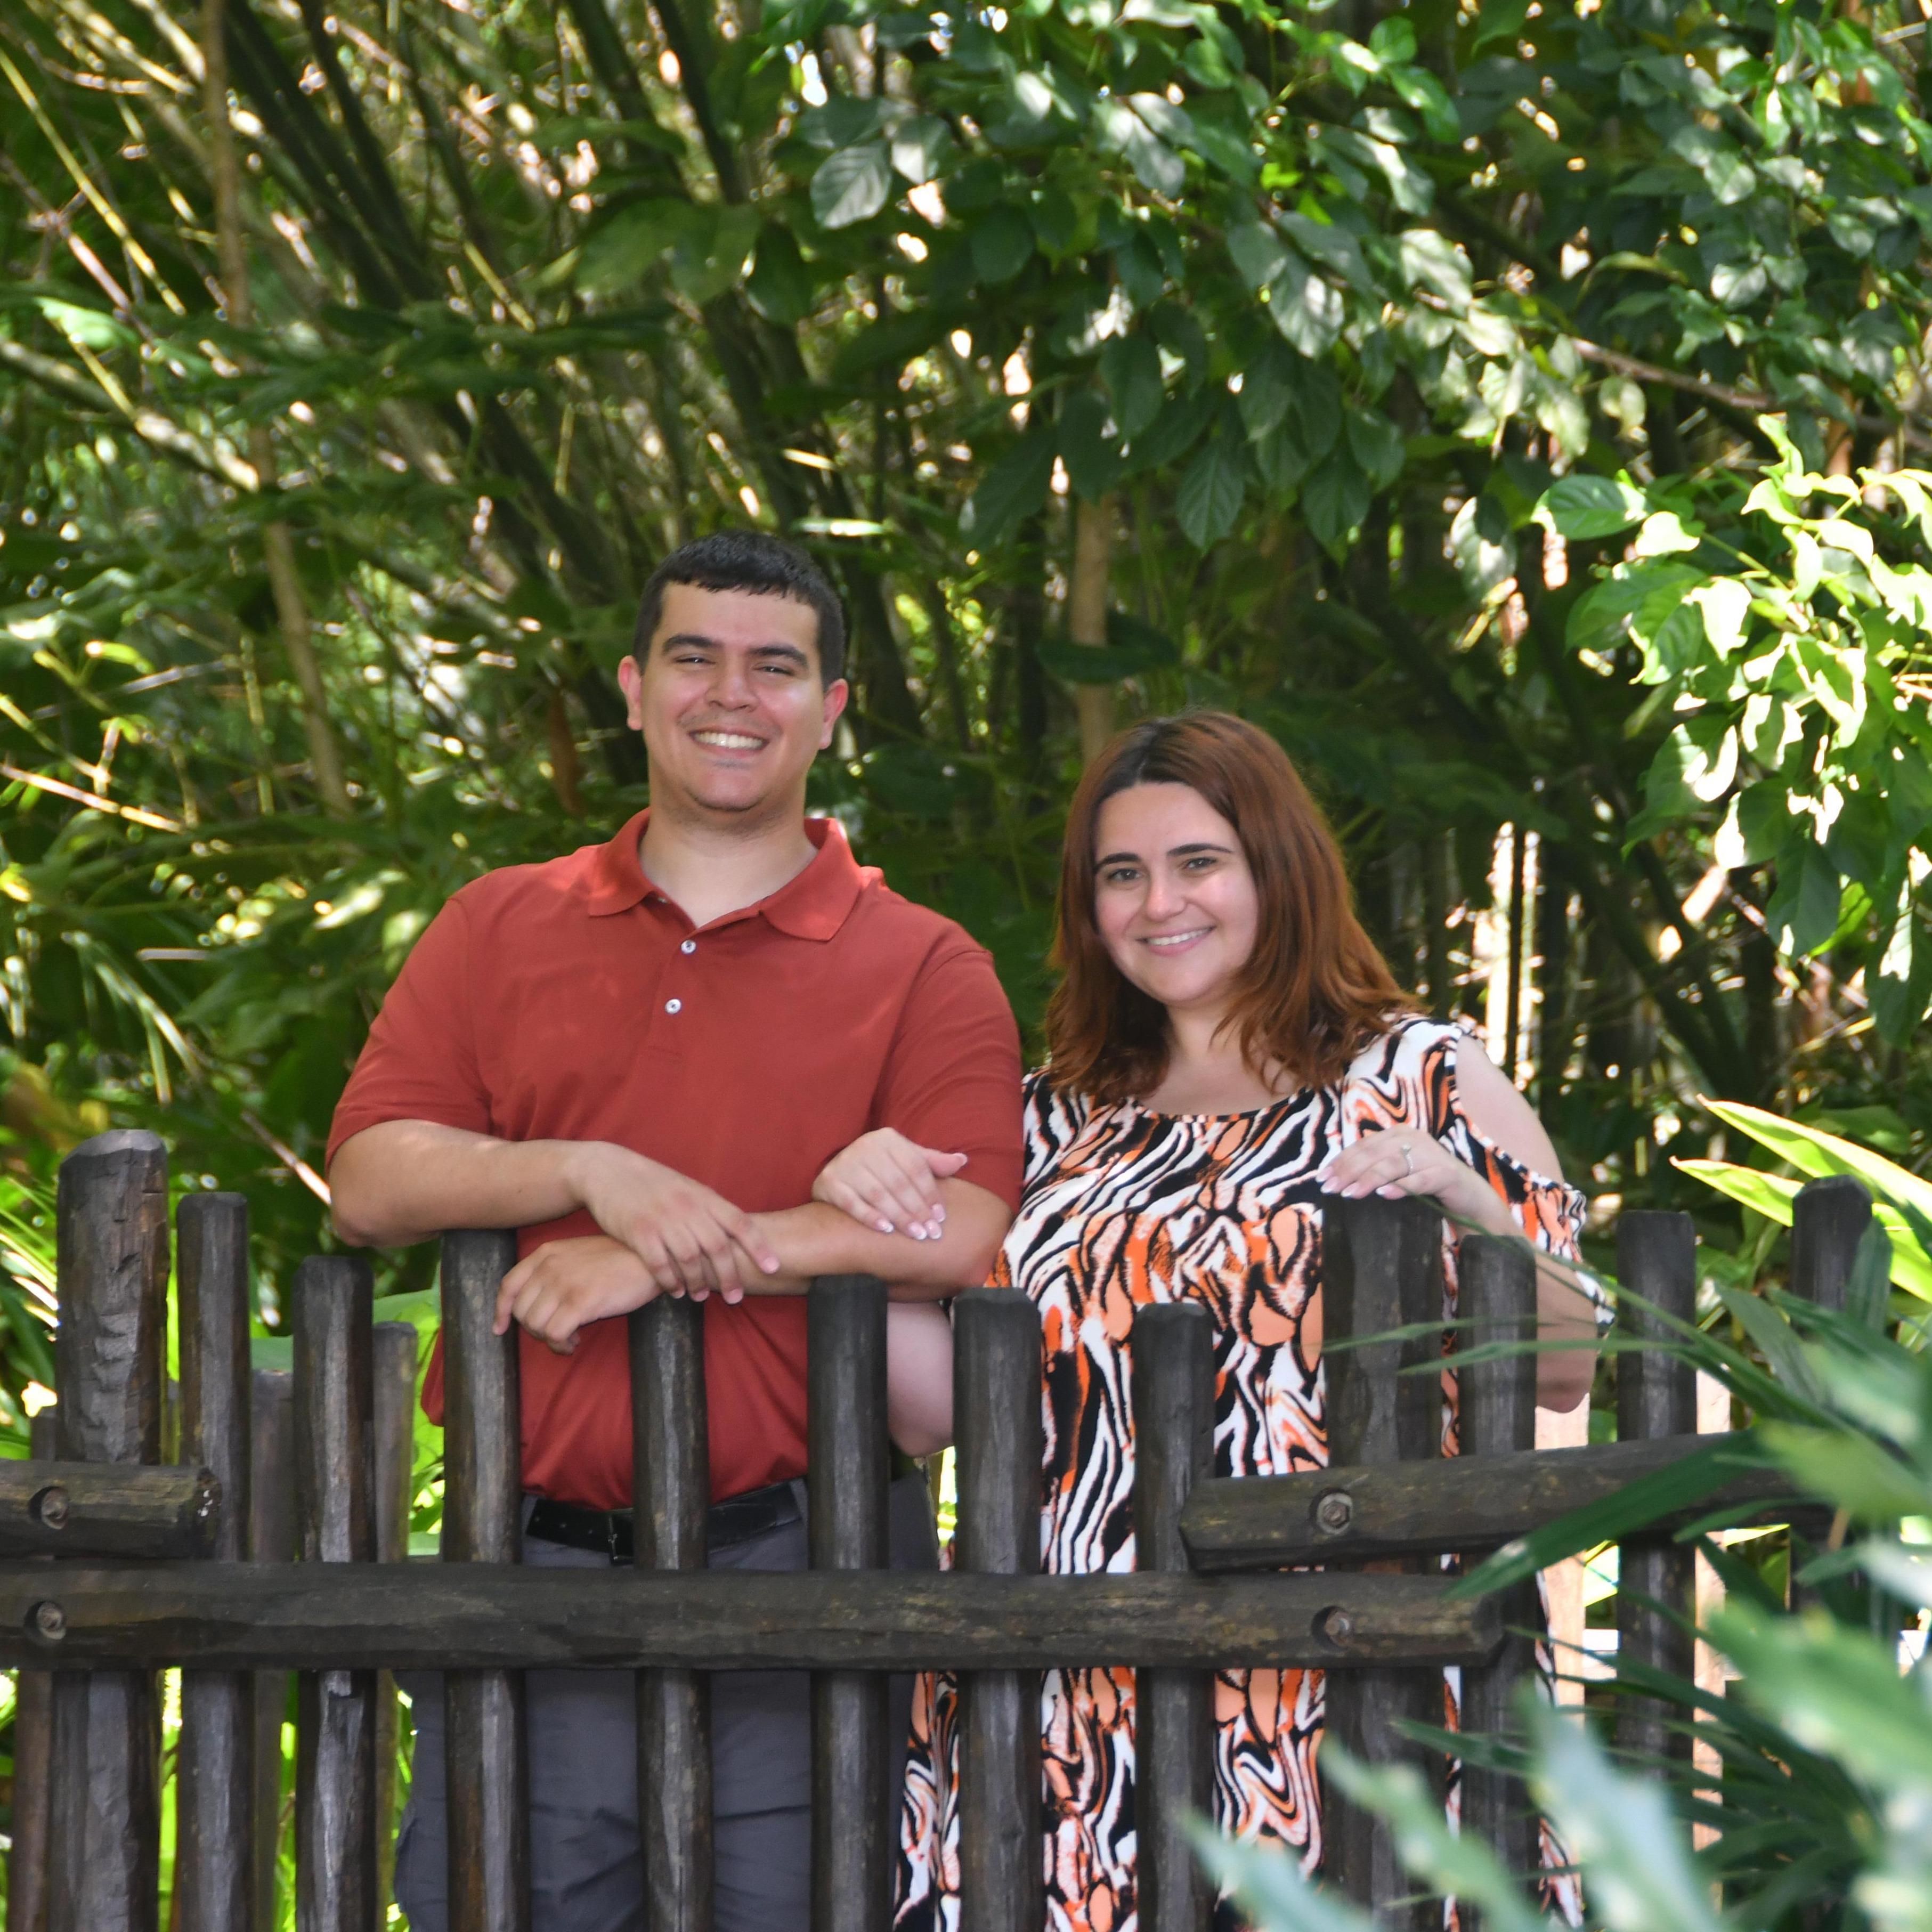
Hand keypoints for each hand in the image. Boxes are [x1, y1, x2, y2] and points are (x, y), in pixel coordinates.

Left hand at [494, 1235, 658, 1352]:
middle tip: (556, 1333)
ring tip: (568, 1338)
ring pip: (535, 1326)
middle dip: (535, 1330)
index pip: (508, 1285)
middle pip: (522, 1312)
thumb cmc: (617, 1259)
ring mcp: (564, 1283)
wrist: (649, 1257)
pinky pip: (554, 1334)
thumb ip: (552, 1270)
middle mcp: (550, 1266)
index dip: (501, 1311)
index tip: (501, 1328)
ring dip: (549, 1339)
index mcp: (546, 1253)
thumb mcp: (576, 1254)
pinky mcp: (581, 1301)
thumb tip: (534, 1303)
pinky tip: (575, 1342)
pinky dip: (561, 1344)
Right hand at [569, 1144, 779, 1301]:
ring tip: (702, 1295)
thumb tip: (737, 1233)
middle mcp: (687, 1207)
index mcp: (703, 1195)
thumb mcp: (687, 1188)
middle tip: (736, 1298)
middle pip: (717, 1246)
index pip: (739, 1221)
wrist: (609, 1170)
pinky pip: (660, 1264)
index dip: (759, 1246)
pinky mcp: (638, 1231)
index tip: (774, 1267)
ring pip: (690, 1258)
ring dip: (699, 1281)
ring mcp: (662, 1219)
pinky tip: (676, 1291)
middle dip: (730, 1275)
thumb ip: (710, 1209)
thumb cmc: (653, 1183)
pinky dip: (670, 1281)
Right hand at [812, 1129, 967, 1240]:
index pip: (915, 1167)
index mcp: (887, 1138)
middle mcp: (864, 1146)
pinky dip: (870, 1217)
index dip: (930, 1193)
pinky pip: (853, 1203)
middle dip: (918, 1210)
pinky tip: (887, 1230)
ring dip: (900, 1217)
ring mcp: (845, 1164)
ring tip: (916, 1235)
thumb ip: (931, 1162)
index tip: (941, 1217)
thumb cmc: (879, 1167)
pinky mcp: (829, 1182)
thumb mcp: (904, 1159)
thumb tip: (962, 1160)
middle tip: (932, 1233)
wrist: (836, 1171)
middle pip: (899, 1183)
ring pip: (878, 1195)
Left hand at [1319, 1129, 1500, 1230]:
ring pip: (1393, 1165)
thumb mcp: (1398, 1173)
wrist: (1469, 1198)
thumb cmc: (1426, 1186)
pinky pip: (1420, 1180)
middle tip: (1330, 1189)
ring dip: (1369, 1179)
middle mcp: (1414, 1139)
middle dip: (1349, 1171)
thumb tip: (1338, 1179)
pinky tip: (1384, 1195)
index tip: (1322, 1178)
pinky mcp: (1446, 1173)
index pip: (1363, 1146)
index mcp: (1399, 1135)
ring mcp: (1432, 1154)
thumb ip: (1375, 1169)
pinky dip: (1401, 1187)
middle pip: (1375, 1154)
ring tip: (1350, 1194)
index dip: (1341, 1161)